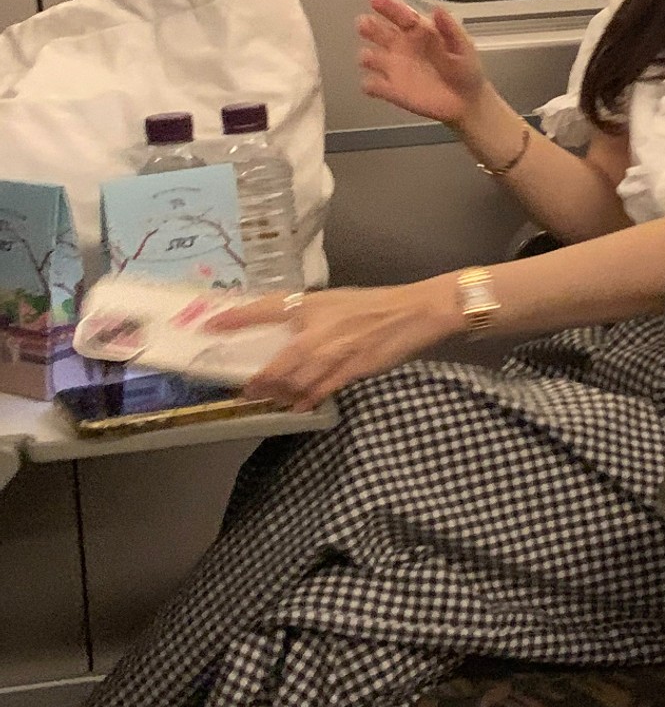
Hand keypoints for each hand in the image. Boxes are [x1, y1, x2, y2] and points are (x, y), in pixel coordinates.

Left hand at [205, 283, 455, 410]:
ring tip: (266, 398)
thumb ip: (309, 316)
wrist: (412, 312)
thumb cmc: (372, 304)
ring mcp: (334, 353)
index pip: (265, 309)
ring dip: (278, 394)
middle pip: (277, 364)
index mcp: (312, 305)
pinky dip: (305, 401)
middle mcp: (318, 329)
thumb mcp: (335, 301)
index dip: (236, 318)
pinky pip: (320, 391)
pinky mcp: (351, 370)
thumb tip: (285, 333)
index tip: (211, 326)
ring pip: (296, 383)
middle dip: (258, 381)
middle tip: (244, 389)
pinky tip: (297, 406)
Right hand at [357, 0, 486, 124]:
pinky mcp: (392, 91)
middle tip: (364, 24)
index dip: (388, 6)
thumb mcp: (463, 47)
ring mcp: (394, 68)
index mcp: (418, 31)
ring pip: (370, 57)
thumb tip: (437, 10)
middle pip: (378, 33)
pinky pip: (373, 86)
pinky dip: (370, 84)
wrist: (467, 102)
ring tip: (370, 57)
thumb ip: (450, 29)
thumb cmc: (466, 69)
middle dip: (369, 27)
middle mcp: (401, 46)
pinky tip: (372, 84)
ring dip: (367, 56)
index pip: (400, 15)